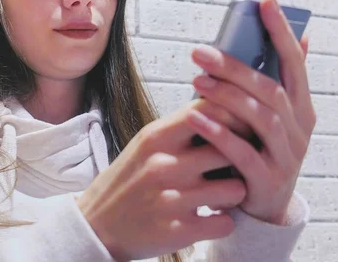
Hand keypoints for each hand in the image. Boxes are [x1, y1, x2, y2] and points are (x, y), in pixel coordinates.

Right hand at [76, 104, 246, 260]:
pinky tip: (212, 217)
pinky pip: (225, 224)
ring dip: (234, 193)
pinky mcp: (177, 232)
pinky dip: (223, 222)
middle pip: (230, 149)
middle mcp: (164, 165)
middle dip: (240, 158)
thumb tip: (223, 105)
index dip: (234, 117)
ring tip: (223, 194)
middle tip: (238, 165)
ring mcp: (171, 199)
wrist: (97, 225)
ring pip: (235, 189)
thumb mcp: (147, 143)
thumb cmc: (129, 178)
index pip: (210, 112)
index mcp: (157, 137)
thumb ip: (182, 125)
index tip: (240, 128)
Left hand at [190, 0, 315, 224]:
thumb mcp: (273, 115)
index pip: (295, 62)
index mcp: (301, 106)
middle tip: (200, 53)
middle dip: (235, 67)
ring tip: (195, 81)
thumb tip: (301, 37)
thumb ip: (278, 80)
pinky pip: (243, 153)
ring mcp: (287, 154)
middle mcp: (300, 127)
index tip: (266, 0)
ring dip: (226, 96)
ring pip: (261, 117)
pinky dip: (219, 133)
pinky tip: (195, 117)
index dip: (281, 31)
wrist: (264, 205)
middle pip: (270, 89)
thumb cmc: (262, 148)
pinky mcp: (268, 179)